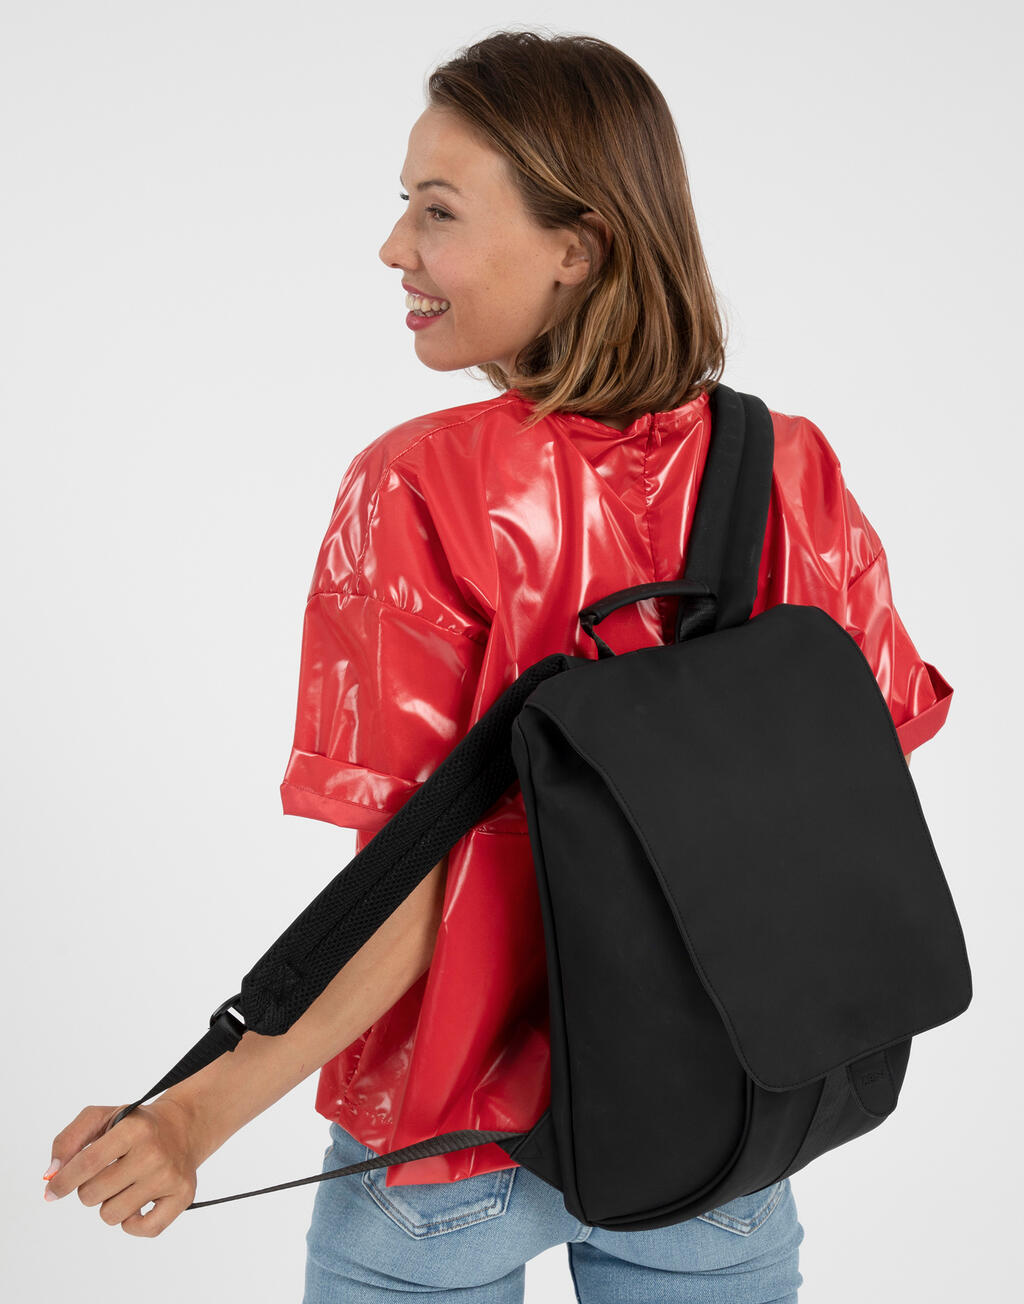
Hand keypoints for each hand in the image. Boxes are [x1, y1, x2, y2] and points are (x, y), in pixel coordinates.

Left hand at [45, 1096, 200, 1236]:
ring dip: (109, 1204)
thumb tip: (52, 1173)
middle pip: (93, 1194)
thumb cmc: (134, 1126)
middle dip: (88, 1190)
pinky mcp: (183, 1195)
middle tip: (105, 1176)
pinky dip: (133, 1224)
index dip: (63, 1181)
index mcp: (133, 1128)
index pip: (87, 1163)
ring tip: (124, 1186)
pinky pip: (145, 1229)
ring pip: (112, 1215)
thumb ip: (69, 1139)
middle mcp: (154, 1152)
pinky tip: (137, 1204)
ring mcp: (170, 1176)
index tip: (52, 1191)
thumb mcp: (101, 1117)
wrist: (182, 1128)